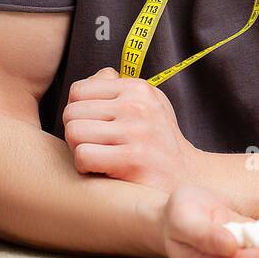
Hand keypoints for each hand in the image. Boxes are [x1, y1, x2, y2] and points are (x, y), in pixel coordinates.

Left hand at [63, 67, 202, 191]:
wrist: (187, 177)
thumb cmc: (158, 141)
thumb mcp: (147, 104)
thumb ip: (116, 88)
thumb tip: (90, 80)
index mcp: (138, 88)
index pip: (78, 90)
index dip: (78, 111)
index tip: (93, 127)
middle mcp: (137, 105)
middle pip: (71, 112)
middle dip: (75, 133)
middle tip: (93, 146)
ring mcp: (137, 131)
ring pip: (73, 132)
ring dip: (78, 150)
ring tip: (97, 157)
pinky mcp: (133, 159)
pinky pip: (83, 155)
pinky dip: (85, 167)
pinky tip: (101, 171)